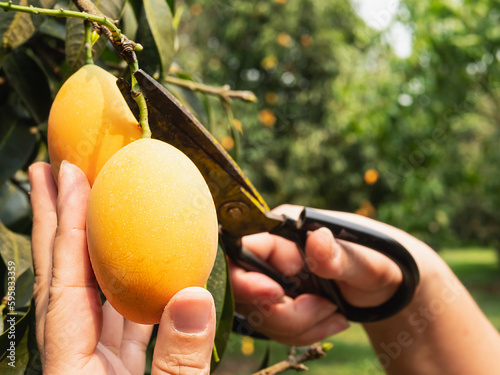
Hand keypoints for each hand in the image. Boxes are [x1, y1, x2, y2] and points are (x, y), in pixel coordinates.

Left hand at [30, 161, 215, 373]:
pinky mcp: (113, 372)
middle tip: (49, 171)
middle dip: (53, 221)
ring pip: (87, 295)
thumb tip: (195, 296)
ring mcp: (92, 366)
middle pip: (58, 279)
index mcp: (72, 372)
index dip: (68, 224)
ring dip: (90, 246)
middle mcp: (73, 361)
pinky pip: (117, 316)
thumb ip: (179, 362)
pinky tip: (139, 262)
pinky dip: (126, 283)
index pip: (66, 284)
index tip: (73, 175)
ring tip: (92, 203)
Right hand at [230, 204, 412, 344]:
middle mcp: (269, 253)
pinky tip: (330, 321)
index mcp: (284, 230)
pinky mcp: (276, 301)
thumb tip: (316, 239)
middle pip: (245, 292)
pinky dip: (303, 334)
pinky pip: (273, 329)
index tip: (277, 296)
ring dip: (300, 326)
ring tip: (335, 314)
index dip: (247, 279)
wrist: (384, 285)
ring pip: (259, 316)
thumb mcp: (367, 261)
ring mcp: (270, 278)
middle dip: (285, 313)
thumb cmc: (379, 262)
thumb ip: (340, 255)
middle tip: (326, 308)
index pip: (243, 250)